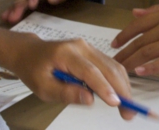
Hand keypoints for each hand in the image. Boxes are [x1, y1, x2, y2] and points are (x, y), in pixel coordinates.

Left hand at [8, 33, 135, 120]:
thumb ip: (65, 93)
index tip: (116, 104)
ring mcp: (89, 47)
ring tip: (127, 107)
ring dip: (123, 86)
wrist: (29, 52)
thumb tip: (89, 99)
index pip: (90, 71)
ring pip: (113, 66)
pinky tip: (120, 95)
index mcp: (66, 54)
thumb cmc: (33, 70)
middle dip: (121, 90)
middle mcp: (82, 46)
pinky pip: (110, 65)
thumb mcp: (42, 87)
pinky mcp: (93, 52)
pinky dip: (118, 81)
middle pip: (108, 67)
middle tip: (129, 112)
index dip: (105, 88)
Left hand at [111, 0, 158, 75]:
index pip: (138, 25)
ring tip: (123, 69)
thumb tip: (135, 12)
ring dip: (133, 62)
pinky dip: (151, 67)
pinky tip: (141, 72)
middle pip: (140, 41)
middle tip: (114, 62)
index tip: (114, 44)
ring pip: (149, 52)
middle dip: (124, 53)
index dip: (123, 36)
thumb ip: (157, 9)